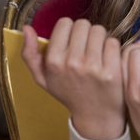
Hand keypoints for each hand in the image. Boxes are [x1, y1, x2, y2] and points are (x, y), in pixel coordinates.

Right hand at [22, 18, 139, 139]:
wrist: (95, 116)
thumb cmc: (69, 93)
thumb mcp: (43, 78)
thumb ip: (30, 54)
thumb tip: (27, 27)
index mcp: (53, 62)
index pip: (65, 23)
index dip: (70, 29)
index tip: (73, 41)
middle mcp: (72, 63)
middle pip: (83, 24)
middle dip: (86, 32)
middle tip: (87, 47)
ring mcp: (93, 67)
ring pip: (100, 30)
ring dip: (100, 38)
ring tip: (98, 52)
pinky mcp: (112, 70)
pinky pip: (113, 42)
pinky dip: (112, 47)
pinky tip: (108, 59)